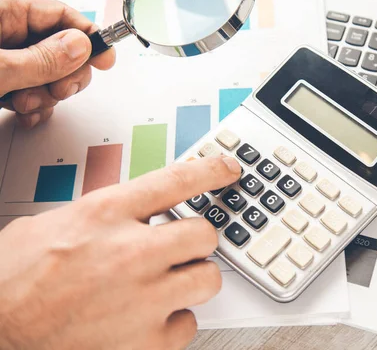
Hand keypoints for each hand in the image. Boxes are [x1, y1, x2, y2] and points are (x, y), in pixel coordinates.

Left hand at [0, 0, 115, 128]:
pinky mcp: (0, 81)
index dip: (88, 36)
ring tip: (23, 103)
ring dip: (45, 97)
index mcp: (2, 13)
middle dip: (64, 76)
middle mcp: (4, 33)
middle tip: (58, 90)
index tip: (106, 60)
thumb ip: (40, 59)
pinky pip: (31, 92)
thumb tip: (82, 47)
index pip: (60, 14)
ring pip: (47, 75)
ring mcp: (3, 59)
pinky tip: (24, 113)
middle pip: (60, 49)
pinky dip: (34, 108)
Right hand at [0, 156, 240, 349]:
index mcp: (105, 214)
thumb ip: (101, 215)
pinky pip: (188, 326)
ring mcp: (142, 299)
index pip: (177, 180)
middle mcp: (130, 252)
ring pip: (207, 279)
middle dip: (197, 240)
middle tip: (182, 247)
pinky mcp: (143, 342)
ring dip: (192, 280)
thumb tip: (130, 213)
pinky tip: (151, 320)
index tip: (230, 169)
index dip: (211, 171)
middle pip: (205, 233)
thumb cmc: (12, 282)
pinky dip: (174, 323)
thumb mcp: (52, 225)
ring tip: (167, 284)